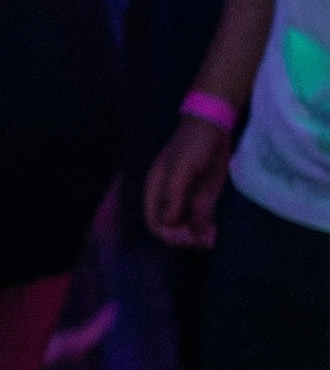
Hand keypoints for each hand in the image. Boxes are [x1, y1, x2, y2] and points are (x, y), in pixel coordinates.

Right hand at [146, 114, 231, 248]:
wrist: (213, 130)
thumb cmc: (192, 146)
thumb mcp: (181, 168)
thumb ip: (173, 195)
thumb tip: (166, 223)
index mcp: (156, 190)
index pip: (154, 222)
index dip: (168, 234)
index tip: (187, 236)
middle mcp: (169, 199)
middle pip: (170, 229)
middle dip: (185, 238)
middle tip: (204, 240)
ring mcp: (186, 200)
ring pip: (187, 228)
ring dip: (197, 238)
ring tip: (212, 238)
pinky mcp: (202, 199)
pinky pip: (201, 222)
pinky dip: (206, 231)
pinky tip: (214, 232)